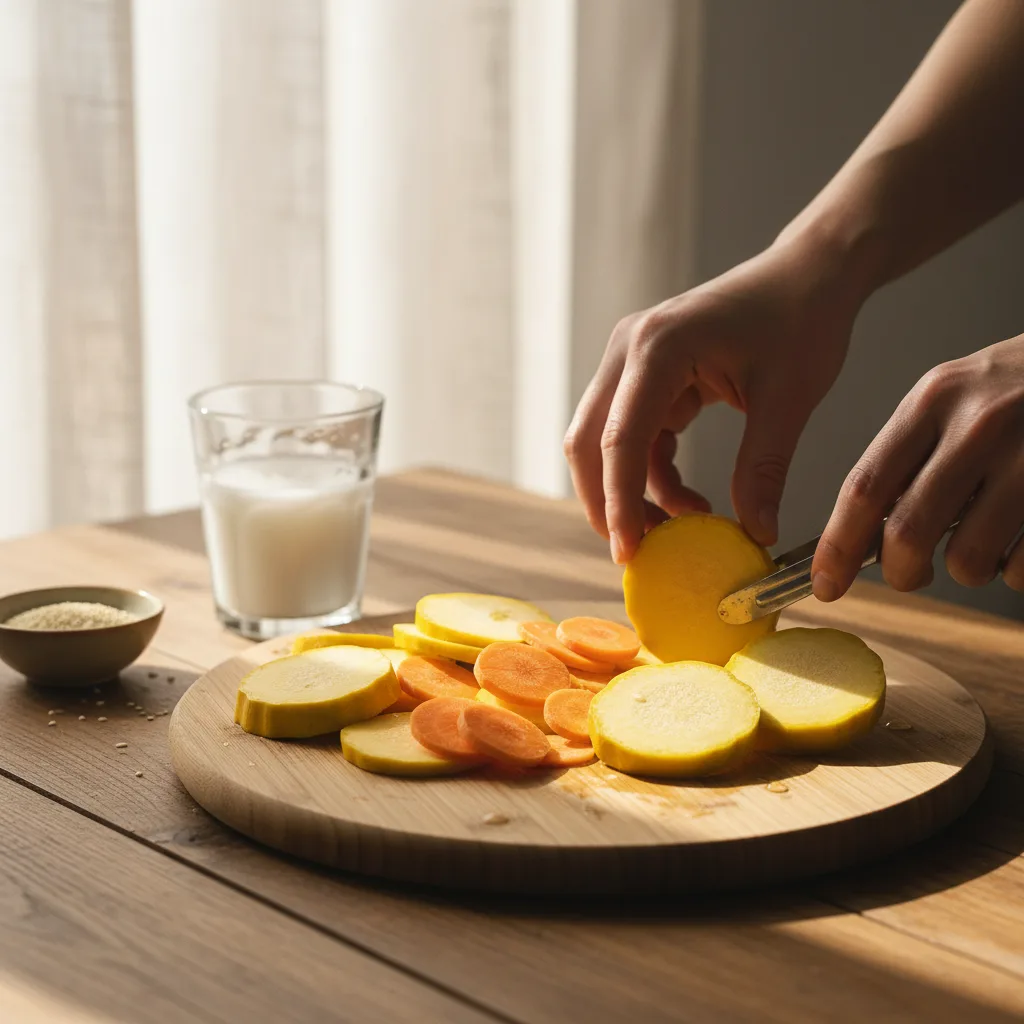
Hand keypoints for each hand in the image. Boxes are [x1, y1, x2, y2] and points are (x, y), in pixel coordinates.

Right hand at [564, 237, 863, 562]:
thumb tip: (754, 533)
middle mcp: (629, 350)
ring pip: (604, 443)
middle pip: (589, 442)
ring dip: (630, 492)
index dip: (619, 501)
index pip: (620, 438)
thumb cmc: (802, 319)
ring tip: (676, 530)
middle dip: (606, 502)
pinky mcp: (645, 375)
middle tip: (637, 553)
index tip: (630, 552)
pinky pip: (632, 436)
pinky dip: (651, 475)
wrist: (808, 273)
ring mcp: (631, 361)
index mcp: (658, 348)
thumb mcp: (789, 398)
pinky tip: (688, 501)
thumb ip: (764, 467)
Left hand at [812, 334, 1023, 598]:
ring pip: (967, 559)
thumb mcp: (952, 396)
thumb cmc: (1019, 385)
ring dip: (965, 572)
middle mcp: (977, 427)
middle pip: (908, 532)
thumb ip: (909, 453)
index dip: (837, 546)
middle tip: (909, 573)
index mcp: (932, 402)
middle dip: (900, 572)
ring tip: (979, 546)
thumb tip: (864, 531)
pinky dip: (1013, 572)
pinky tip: (1018, 541)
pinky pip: (1021, 566)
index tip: (825, 582)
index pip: (864, 486)